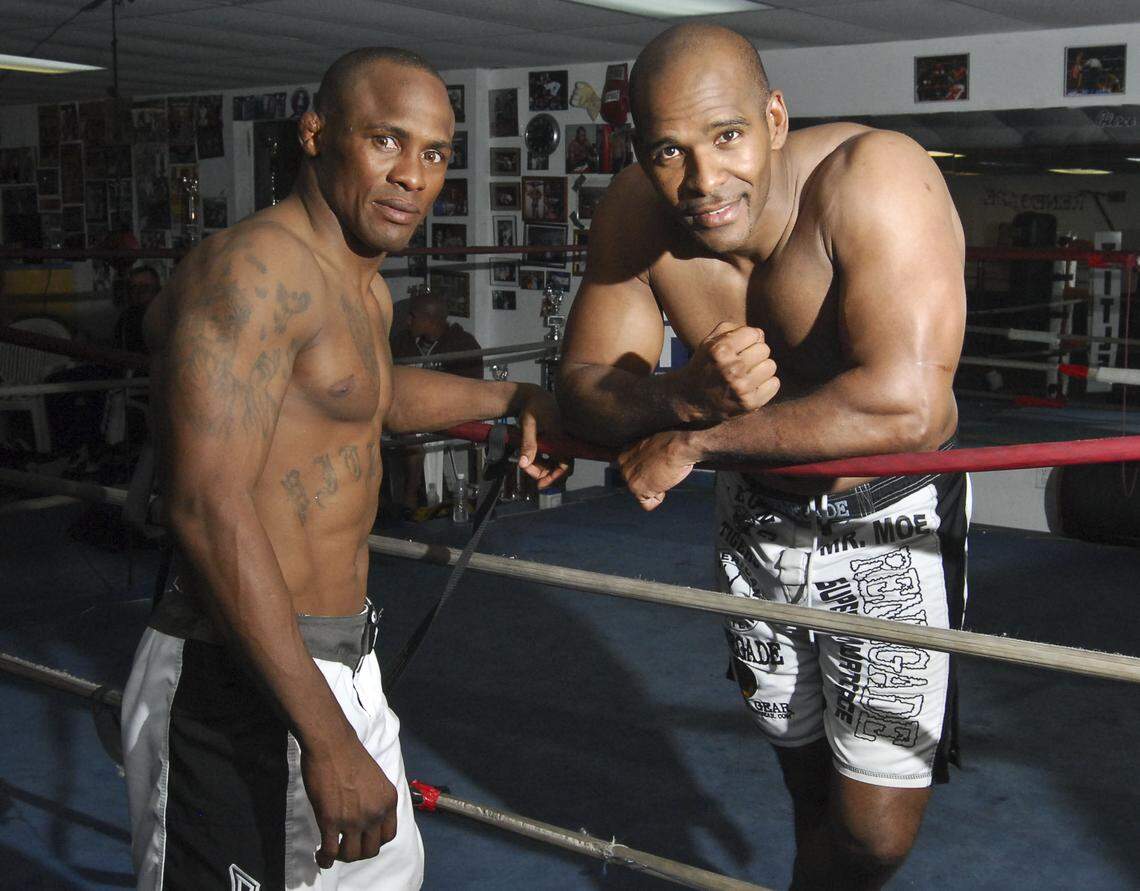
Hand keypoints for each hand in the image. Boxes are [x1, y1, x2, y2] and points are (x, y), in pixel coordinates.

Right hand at [301, 736, 397, 867]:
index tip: (364, 840)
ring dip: (341, 856)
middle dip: (358, 852)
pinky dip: (325, 858)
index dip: (375, 841)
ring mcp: (353, 819)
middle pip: (371, 849)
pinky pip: (330, 851)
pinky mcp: (331, 820)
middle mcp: (375, 813)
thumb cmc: (350, 755)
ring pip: (351, 854)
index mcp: (388, 801)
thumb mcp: (376, 779)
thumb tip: (367, 815)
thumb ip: (375, 799)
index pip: (389, 835)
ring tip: (332, 851)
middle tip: (346, 846)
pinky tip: (321, 855)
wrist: (332, 744)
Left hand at [516, 385, 572, 488]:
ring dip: (541, 467)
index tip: (540, 485)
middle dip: (544, 473)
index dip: (554, 476)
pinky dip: (541, 460)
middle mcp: (564, 441)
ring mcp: (560, 441)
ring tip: (525, 465)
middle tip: (526, 471)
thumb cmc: (532, 407)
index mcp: (562, 437)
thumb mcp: (528, 425)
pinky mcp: (555, 440)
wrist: (532, 395)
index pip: (564, 464)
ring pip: (554, 462)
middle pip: (559, 466)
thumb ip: (528, 444)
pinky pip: (551, 456)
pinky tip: (529, 459)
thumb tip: (523, 464)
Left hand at [618, 430, 697, 510]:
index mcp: (624, 456)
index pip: (632, 473)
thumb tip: (646, 464)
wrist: (678, 448)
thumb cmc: (670, 444)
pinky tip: (663, 487)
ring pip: (641, 495)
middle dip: (648, 482)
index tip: (655, 467)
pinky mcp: (638, 490)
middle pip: (636, 485)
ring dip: (655, 489)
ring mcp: (629, 480)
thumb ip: (641, 456)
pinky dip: (658, 499)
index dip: (646, 472)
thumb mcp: (649, 445)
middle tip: (661, 472)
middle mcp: (623, 468)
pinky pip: (647, 505)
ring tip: (664, 476)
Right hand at [677, 321, 778, 423]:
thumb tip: (760, 335)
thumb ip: (733, 329)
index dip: (746, 340)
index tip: (737, 349)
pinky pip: (774, 384)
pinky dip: (766, 385)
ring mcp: (741, 388)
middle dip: (754, 354)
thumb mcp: (709, 341)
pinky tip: (752, 386)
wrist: (690, 398)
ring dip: (760, 369)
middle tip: (741, 363)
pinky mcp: (749, 403)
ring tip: (746, 375)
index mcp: (720, 350)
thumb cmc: (705, 365)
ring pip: (771, 366)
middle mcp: (731, 369)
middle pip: (764, 349)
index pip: (754, 334)